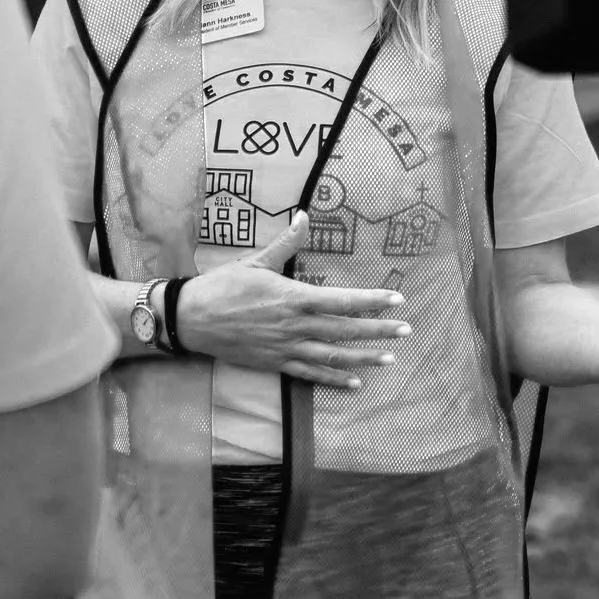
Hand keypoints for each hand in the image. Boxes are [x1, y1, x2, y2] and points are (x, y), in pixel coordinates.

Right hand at [177, 211, 410, 389]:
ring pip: (333, 356)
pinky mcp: (276, 363)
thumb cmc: (223, 287)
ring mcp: (287, 348)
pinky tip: (353, 383)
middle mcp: (296, 326)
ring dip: (364, 358)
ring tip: (388, 358)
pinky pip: (310, 374)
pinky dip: (334, 379)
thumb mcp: (256, 261)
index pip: (343, 300)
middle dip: (379, 331)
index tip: (397, 300)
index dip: (372, 301)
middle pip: (345, 331)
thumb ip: (286, 243)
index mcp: (294, 297)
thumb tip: (303, 215)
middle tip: (406, 330)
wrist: (192, 320)